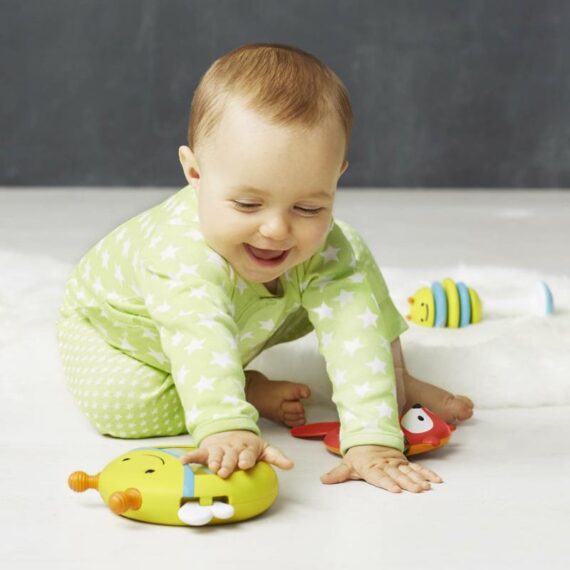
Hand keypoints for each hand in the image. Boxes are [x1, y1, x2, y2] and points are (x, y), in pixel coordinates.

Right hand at [180, 430, 293, 478]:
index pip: (248, 455)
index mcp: (247, 448)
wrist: (230, 429)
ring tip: (211, 467)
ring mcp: (219, 449)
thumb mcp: (264, 448)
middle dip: (228, 463)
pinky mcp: (207, 450)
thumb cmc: (248, 445)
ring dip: (213, 460)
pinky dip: (190, 457)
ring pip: (215, 455)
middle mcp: (232, 448)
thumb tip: (291, 465)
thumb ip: (276, 457)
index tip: (244, 464)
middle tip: (225, 471)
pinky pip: (197, 454)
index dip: (246, 459)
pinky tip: (183, 462)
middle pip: (230, 457)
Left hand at [320, 445, 442, 492]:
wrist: (368, 438)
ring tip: (428, 486)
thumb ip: (337, 474)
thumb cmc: (357, 455)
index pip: (380, 476)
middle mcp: (386, 465)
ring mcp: (396, 463)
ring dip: (419, 479)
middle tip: (418, 490)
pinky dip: (426, 473)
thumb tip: (323, 480)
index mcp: (372, 467)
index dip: (387, 482)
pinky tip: (436, 480)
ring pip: (409, 471)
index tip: (395, 489)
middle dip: (408, 482)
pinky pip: (417, 468)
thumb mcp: (346, 464)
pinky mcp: (404, 462)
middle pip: (397, 475)